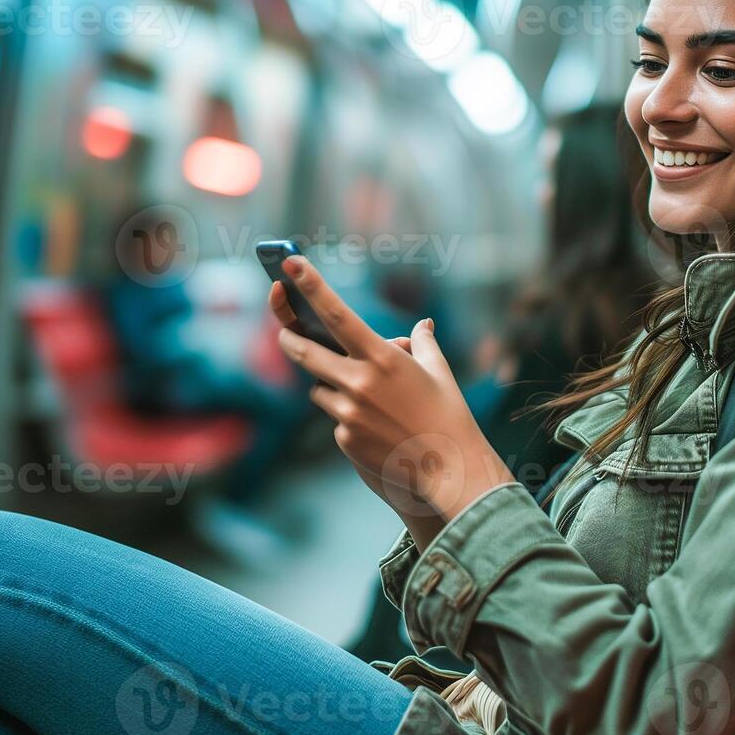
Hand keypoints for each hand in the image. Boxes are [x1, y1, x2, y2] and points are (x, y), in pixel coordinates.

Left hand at [272, 256, 513, 530]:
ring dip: (330, 384)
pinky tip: (378, 428)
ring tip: (368, 399)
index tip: (291, 264)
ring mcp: (348, 413)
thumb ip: (422, 343)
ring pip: (320, 388)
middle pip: (305, 352)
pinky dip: (347, 416)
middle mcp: (360, 383)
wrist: (449, 469)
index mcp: (383, 358)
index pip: (338, 315)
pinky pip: (335, 418)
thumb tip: (422, 325)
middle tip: (284, 332)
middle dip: (290, 338)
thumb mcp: (438, 372)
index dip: (311, 287)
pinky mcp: (345, 438)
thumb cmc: (448, 415)